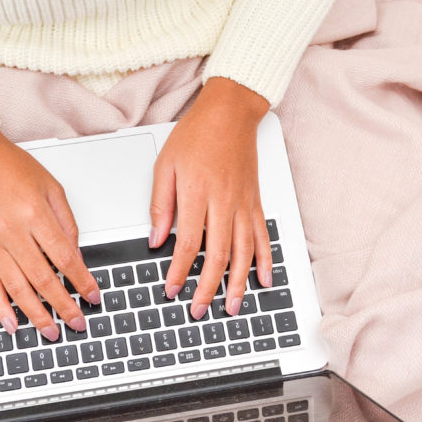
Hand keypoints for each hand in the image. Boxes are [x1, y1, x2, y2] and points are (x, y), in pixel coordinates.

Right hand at [0, 129, 99, 340]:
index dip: (82, 281)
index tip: (93, 297)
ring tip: (51, 331)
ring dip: (36, 315)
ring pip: (17, 288)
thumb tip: (76, 257)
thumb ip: (66, 224)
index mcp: (35, 214)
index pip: (65, 258)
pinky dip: (0, 307)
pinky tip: (12, 324)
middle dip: (63, 306)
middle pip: (43, 279)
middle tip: (77, 323)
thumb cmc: (12, 168)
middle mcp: (12, 232)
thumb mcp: (51, 187)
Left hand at [148, 77, 273, 319]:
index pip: (187, 244)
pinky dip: (264, 260)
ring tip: (231, 306)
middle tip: (198, 310)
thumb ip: (161, 204)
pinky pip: (262, 236)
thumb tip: (156, 238)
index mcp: (197, 193)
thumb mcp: (165, 165)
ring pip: (244, 252)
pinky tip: (263, 279)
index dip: (179, 271)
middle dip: (207, 288)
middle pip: (218, 255)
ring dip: (238, 283)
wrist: (231, 112)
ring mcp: (243, 203)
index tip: (172, 289)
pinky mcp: (255, 202)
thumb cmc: (196, 135)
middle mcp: (224, 202)